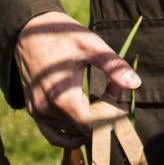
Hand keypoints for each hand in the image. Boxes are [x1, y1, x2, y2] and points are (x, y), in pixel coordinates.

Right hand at [14, 11, 141, 147]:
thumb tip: (135, 83)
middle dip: (104, 116)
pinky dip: (71, 133)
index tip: (123, 104)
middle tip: (114, 92)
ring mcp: (38, 113)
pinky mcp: (33, 111)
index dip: (112, 120)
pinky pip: (54, 134)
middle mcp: (47, 110)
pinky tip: (85, 119)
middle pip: (84, 129)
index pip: (93, 126)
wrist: (28, 29)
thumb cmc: (61, 34)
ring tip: (100, 98)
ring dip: (89, 122)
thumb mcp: (90, 44)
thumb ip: (112, 66)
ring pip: (71, 133)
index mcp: (62, 97)